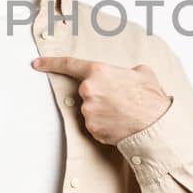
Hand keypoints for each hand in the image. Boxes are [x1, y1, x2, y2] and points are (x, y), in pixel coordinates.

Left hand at [32, 56, 171, 144]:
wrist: (156, 125)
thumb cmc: (151, 98)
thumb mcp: (142, 73)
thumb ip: (125, 71)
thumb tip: (126, 75)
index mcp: (98, 71)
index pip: (69, 65)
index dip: (50, 63)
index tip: (36, 64)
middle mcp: (88, 90)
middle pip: (86, 92)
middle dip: (100, 95)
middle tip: (120, 100)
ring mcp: (88, 111)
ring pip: (91, 109)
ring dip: (103, 111)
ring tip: (124, 113)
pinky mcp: (91, 129)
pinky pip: (95, 125)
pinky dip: (105, 125)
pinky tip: (120, 124)